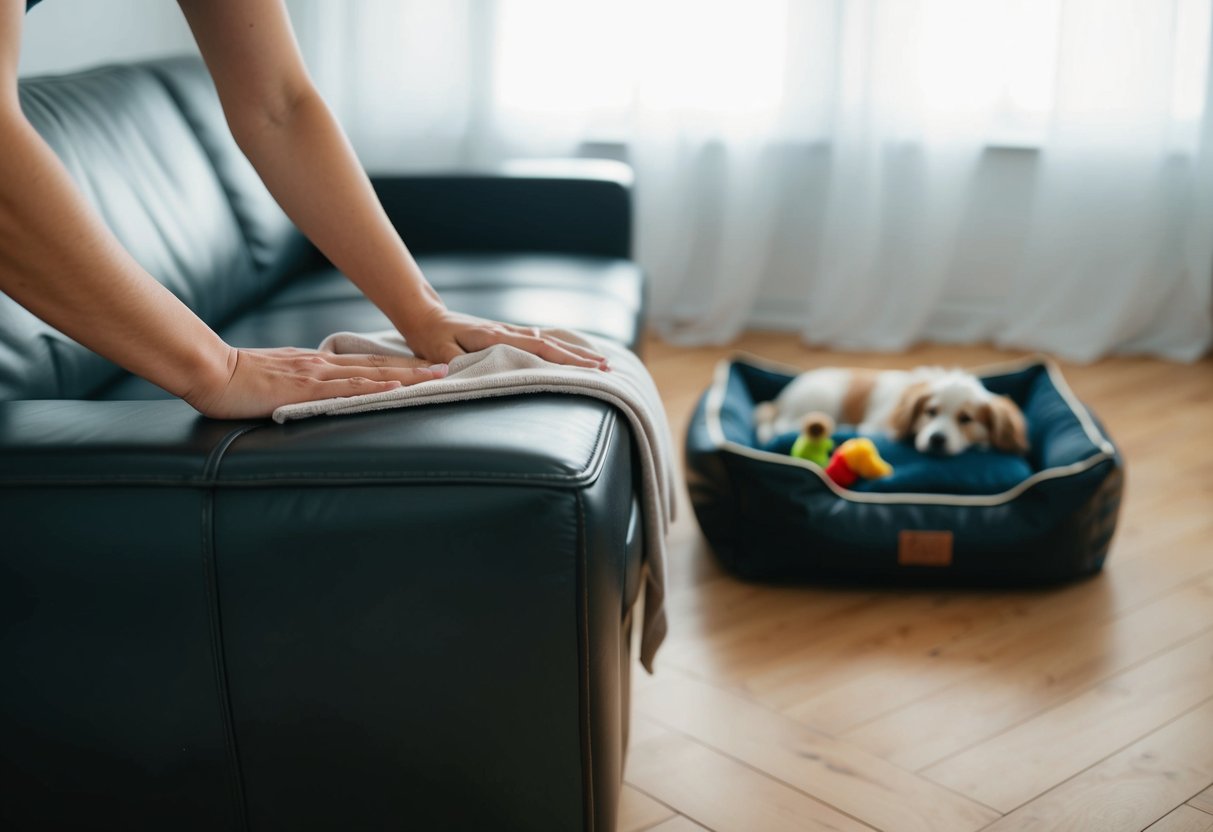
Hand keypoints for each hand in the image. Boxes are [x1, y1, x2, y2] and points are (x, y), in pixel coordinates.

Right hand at [187, 346, 447, 418]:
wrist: (209, 371)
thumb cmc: (234, 380)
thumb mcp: (276, 379)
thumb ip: (299, 384)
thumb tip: (316, 392)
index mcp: (316, 364)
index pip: (364, 364)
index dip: (397, 366)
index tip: (425, 367)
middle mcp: (322, 365)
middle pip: (378, 366)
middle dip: (414, 369)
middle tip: (447, 368)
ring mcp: (316, 375)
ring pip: (371, 375)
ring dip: (405, 376)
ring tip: (435, 377)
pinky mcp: (305, 389)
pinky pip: (346, 389)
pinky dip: (374, 389)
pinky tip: (395, 390)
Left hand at [402, 306, 608, 369]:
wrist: (425, 315)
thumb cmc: (430, 336)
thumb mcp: (438, 352)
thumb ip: (455, 363)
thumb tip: (469, 374)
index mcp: (495, 336)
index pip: (538, 349)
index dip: (565, 359)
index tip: (589, 368)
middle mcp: (507, 331)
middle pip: (551, 344)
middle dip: (580, 357)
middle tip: (607, 369)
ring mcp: (508, 331)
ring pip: (549, 340)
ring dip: (573, 351)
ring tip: (599, 362)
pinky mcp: (506, 333)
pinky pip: (539, 339)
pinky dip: (559, 345)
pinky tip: (571, 351)